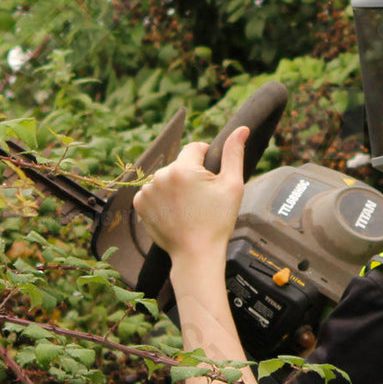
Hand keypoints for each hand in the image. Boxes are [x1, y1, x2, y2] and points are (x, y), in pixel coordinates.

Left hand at [133, 126, 249, 263]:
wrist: (196, 254)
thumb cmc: (218, 221)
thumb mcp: (233, 186)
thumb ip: (234, 154)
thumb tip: (242, 129)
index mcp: (183, 168)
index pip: (195, 147)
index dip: (207, 159)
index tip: (211, 179)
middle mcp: (160, 176)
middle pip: (180, 163)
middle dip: (191, 174)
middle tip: (202, 198)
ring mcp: (147, 191)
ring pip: (167, 177)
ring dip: (176, 185)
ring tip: (188, 207)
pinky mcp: (140, 204)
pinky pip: (154, 191)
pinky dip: (163, 198)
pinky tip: (175, 212)